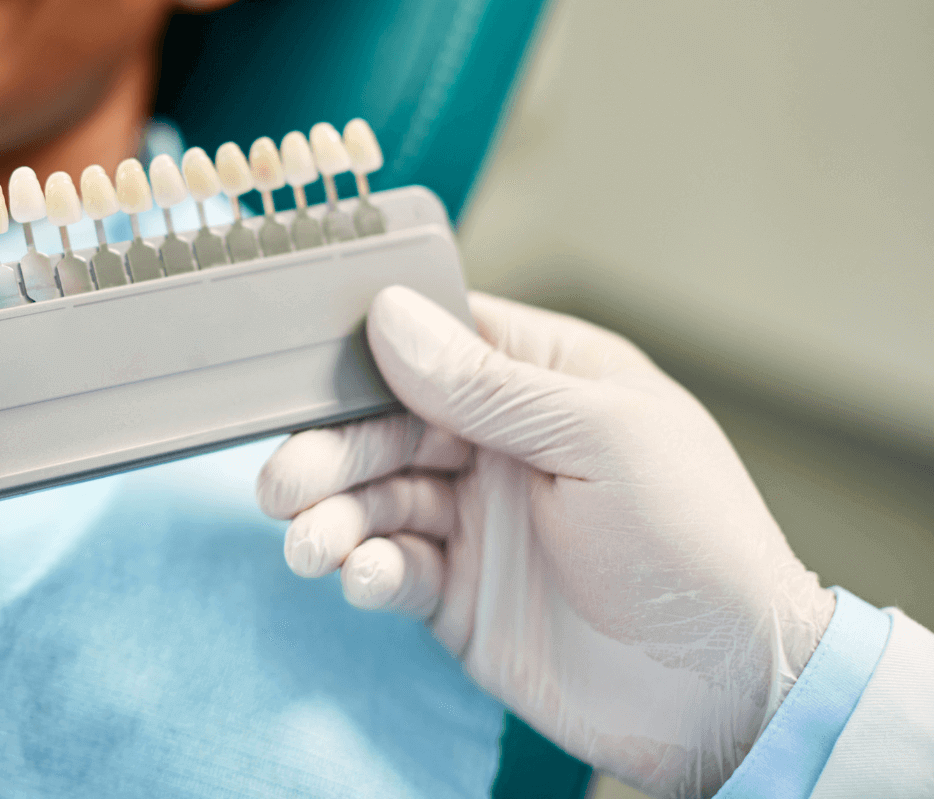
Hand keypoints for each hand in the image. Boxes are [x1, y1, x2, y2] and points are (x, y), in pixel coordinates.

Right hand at [257, 288, 835, 798]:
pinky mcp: (456, 593)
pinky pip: (389, 567)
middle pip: (386, 423)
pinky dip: (363, 569)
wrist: (728, 694)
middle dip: (331, 450)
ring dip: (332, 515)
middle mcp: (499, 443)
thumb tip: (392, 318)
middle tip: (283, 482)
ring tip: (308, 542)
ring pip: (376, 497)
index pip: (437, 340)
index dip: (369, 350)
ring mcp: (475, 519)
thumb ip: (490, 384)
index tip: (309, 371)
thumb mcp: (602, 439)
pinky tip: (360, 577)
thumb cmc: (695, 543)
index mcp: (543, 381)